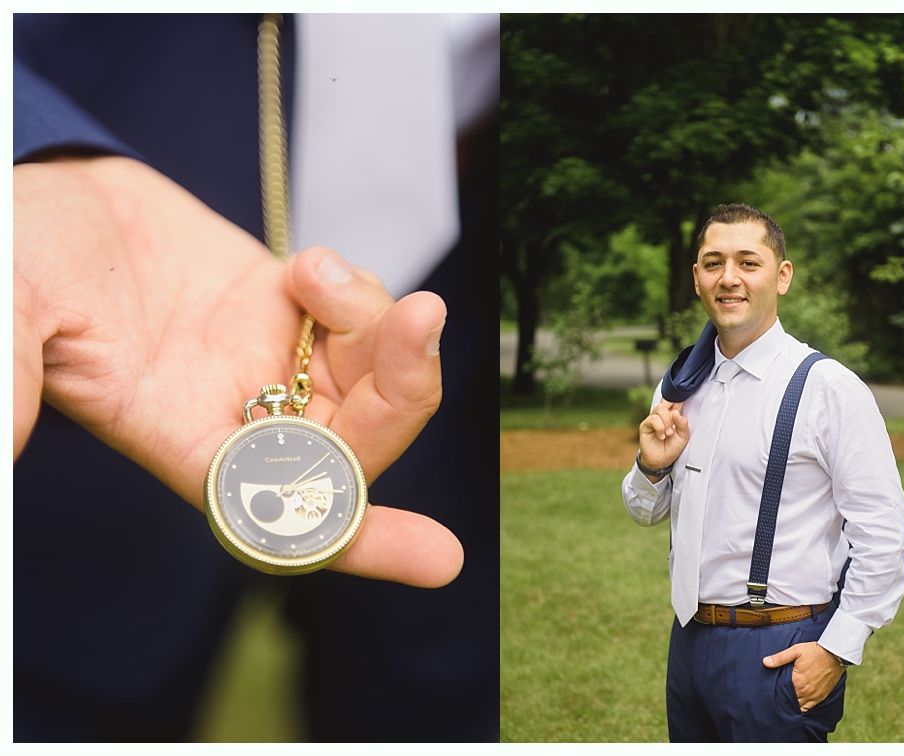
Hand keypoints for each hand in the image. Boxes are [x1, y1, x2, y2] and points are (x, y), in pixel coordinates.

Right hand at [14, 156, 461, 587]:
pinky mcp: (294, 310)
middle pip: (360, 443)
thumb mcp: (14, 309)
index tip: (440, 558)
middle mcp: (245, 415)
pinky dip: (360, 292)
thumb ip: (13, 373)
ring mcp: (276, 361)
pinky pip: (364, 320)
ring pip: (376, 379)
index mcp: (187, 443)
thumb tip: (5, 443)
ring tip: (317, 273)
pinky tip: (306, 265)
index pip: (285, 517)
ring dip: (391, 332)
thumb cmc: (29, 256)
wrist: (63, 196)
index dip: (362, 544)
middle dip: (404, 391)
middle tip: (419, 318)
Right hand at [637, 399, 688, 478]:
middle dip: (672, 414)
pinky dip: (660, 427)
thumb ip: (683, 424)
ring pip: (660, 408)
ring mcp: (653, 419)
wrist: (662, 461)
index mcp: (672, 416)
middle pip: (666, 402)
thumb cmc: (672, 448)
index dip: (678, 399)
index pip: (674, 401)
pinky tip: (661, 436)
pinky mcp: (645, 425)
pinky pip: (653, 419)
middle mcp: (662, 416)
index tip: (681, 403)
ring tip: (669, 434)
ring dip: (667, 421)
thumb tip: (676, 413)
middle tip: (674, 428)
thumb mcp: (683, 437)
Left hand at [762, 642, 844, 712]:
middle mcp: (805, 691)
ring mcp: (814, 695)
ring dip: (792, 704)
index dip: (775, 694)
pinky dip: (803, 708)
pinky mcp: (822, 696)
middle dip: (783, 700)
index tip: (769, 693)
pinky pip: (810, 707)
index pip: (782, 693)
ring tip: (785, 703)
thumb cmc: (814, 651)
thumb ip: (780, 658)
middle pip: (790, 701)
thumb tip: (765, 662)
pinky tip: (797, 706)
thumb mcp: (795, 651)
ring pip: (799, 706)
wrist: (835, 654)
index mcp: (797, 681)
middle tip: (774, 699)